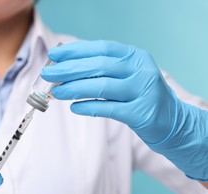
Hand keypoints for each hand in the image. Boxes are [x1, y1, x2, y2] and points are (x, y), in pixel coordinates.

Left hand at [41, 40, 207, 179]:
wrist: (171, 120)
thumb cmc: (139, 95)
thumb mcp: (125, 75)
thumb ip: (101, 70)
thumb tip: (64, 69)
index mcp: (135, 56)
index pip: (101, 48)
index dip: (76, 51)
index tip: (54, 54)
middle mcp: (140, 69)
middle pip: (99, 66)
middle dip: (69, 69)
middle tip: (47, 73)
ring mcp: (143, 90)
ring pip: (102, 87)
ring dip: (74, 88)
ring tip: (55, 92)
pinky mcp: (141, 113)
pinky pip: (109, 108)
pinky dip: (89, 107)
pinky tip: (74, 107)